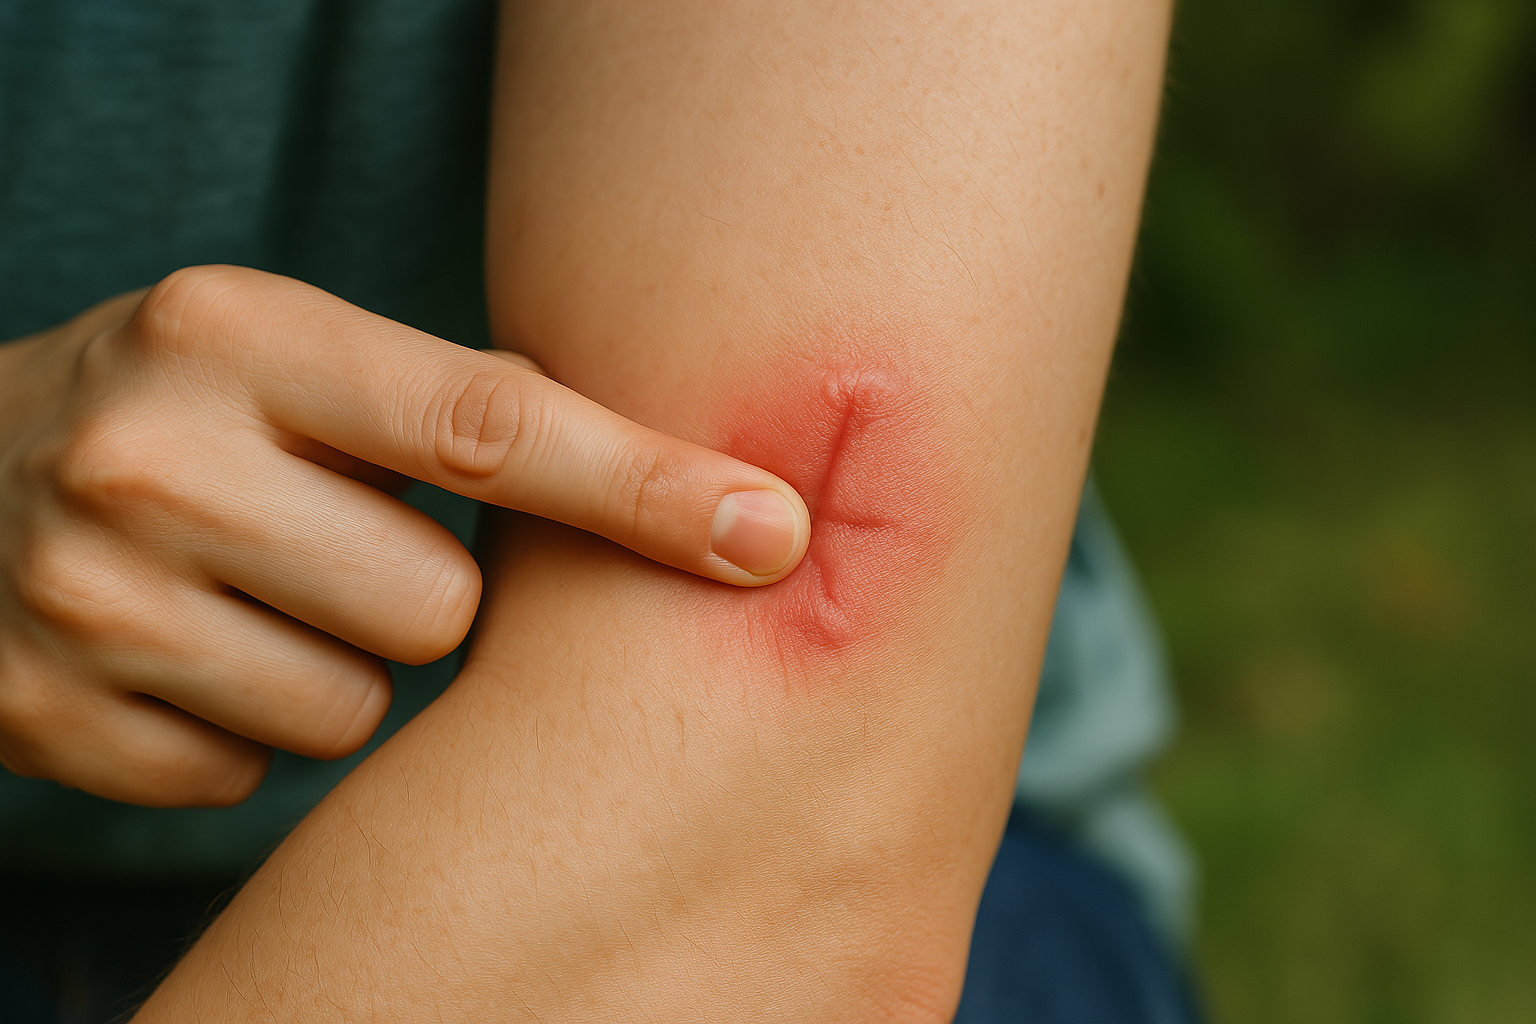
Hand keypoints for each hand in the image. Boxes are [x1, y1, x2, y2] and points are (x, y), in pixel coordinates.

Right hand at [0, 265, 808, 805]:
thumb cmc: (195, 414)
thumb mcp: (301, 358)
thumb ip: (462, 409)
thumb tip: (694, 496)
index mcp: (241, 336)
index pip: (489, 427)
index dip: (645, 487)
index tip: (770, 534)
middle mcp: (154, 459)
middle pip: (437, 611)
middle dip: (418, 598)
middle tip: (334, 543)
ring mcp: (82, 598)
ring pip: (351, 712)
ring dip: (333, 670)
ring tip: (252, 596)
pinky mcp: (45, 715)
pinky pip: (248, 777)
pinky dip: (240, 731)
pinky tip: (184, 656)